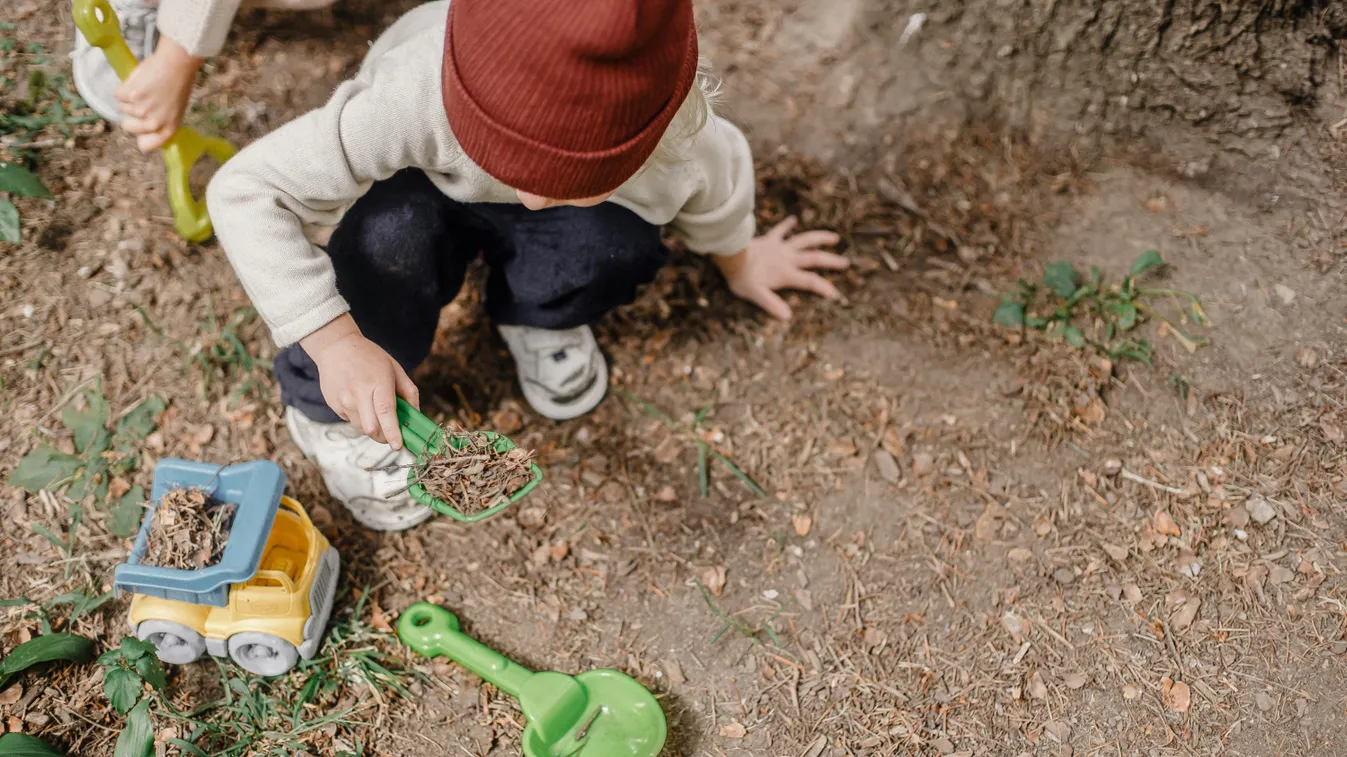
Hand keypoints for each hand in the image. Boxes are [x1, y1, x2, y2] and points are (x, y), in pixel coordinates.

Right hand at [115, 36, 202, 152]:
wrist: (177, 64)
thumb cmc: (179, 84)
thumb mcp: (175, 110)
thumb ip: (161, 121)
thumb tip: (145, 129)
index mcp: (168, 129)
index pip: (146, 146)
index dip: (141, 136)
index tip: (141, 128)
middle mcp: (154, 123)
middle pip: (128, 127)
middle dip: (130, 114)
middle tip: (141, 101)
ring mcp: (141, 110)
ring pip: (122, 108)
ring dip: (129, 98)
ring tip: (145, 87)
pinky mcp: (129, 95)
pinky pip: (117, 94)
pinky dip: (123, 87)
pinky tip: (138, 81)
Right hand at [300, 315, 419, 448]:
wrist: (336, 347)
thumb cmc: (370, 358)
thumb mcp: (395, 369)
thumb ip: (409, 393)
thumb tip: (416, 417)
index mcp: (378, 382)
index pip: (386, 412)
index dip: (393, 432)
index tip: (398, 446)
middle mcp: (358, 394)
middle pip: (372, 429)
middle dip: (385, 437)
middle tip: (392, 434)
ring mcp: (344, 401)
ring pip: (362, 429)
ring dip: (373, 428)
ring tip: (374, 410)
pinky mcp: (334, 406)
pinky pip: (352, 421)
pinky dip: (361, 419)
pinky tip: (360, 402)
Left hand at [715, 217, 847, 319]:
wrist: (729, 255)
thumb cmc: (742, 278)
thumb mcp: (756, 295)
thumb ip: (772, 305)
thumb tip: (787, 316)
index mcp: (786, 273)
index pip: (810, 281)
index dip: (824, 288)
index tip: (836, 294)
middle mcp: (787, 258)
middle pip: (814, 258)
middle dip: (831, 261)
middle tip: (846, 262)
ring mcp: (780, 247)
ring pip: (804, 240)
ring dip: (819, 237)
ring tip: (834, 237)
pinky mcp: (769, 239)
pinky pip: (780, 230)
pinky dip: (787, 224)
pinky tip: (793, 219)